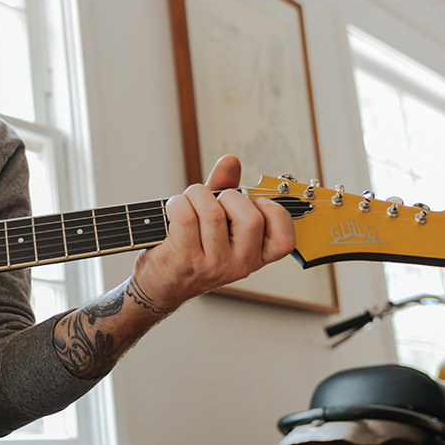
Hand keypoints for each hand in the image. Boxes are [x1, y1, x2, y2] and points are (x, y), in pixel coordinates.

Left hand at [130, 155, 295, 310]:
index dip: (275, 214)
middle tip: (212, 202)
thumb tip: (231, 161)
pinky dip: (176, 203)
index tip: (257, 204)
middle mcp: (238, 266)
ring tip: (187, 203)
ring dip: (195, 196)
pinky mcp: (184, 260)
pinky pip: (185, 216)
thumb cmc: (191, 248)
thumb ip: (226, 188)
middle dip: (228, 196)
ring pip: (213, 213)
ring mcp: (212, 266)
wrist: (160, 283)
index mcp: (254, 257)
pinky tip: (172, 210)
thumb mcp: (216, 220)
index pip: (285, 241)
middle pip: (250, 218)